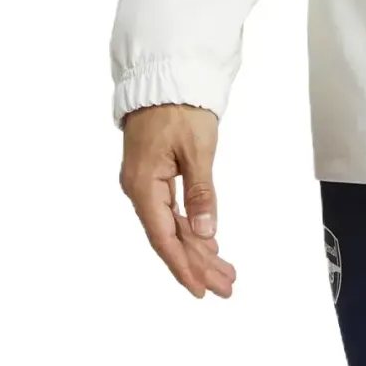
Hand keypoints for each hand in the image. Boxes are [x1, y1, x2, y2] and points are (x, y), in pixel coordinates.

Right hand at [119, 103, 235, 298]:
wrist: (165, 77)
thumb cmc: (179, 108)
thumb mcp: (197, 150)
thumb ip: (201, 193)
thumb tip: (205, 232)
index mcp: (144, 186)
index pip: (164, 237)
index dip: (183, 265)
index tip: (201, 289)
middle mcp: (139, 189)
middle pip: (169, 237)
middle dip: (197, 264)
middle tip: (226, 285)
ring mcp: (145, 184)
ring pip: (172, 226)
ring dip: (197, 249)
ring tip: (223, 271)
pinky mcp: (154, 176)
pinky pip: (171, 211)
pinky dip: (190, 228)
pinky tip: (207, 243)